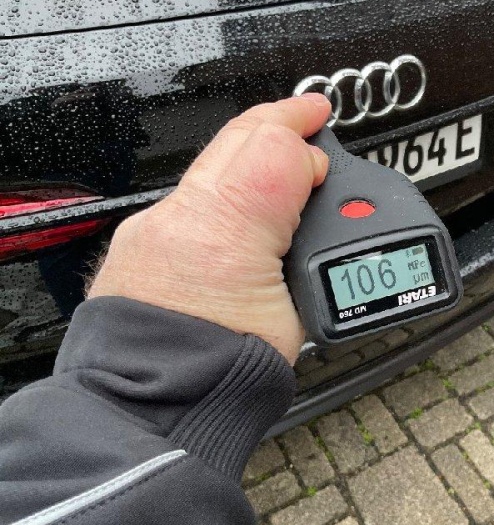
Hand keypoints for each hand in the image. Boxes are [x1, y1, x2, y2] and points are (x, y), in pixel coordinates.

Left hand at [87, 94, 331, 363]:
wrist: (161, 408)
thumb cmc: (223, 367)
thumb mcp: (296, 305)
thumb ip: (305, 235)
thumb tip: (308, 180)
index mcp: (222, 228)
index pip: (269, 147)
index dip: (301, 129)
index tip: (320, 117)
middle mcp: (181, 220)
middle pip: (233, 144)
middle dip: (272, 126)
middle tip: (306, 118)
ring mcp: (156, 234)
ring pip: (210, 169)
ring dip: (250, 154)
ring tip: (283, 157)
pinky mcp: (142, 250)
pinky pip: (188, 199)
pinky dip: (223, 187)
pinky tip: (245, 203)